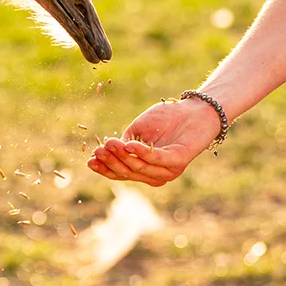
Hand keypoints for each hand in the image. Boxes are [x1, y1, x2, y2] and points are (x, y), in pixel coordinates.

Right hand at [85, 98, 221, 186]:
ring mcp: (169, 170)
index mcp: (146, 170)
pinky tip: (130, 145)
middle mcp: (157, 175)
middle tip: (99, 150)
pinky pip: (157, 159)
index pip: (122, 173)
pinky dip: (142, 153)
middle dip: (111, 162)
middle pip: (129, 172)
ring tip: (110, 144)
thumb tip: (108, 152)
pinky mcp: (179, 160)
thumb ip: (125, 143)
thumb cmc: (166, 118)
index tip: (90, 161)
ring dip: (123, 156)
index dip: (105, 169)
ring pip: (140, 167)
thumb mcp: (139, 131)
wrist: (195, 109)